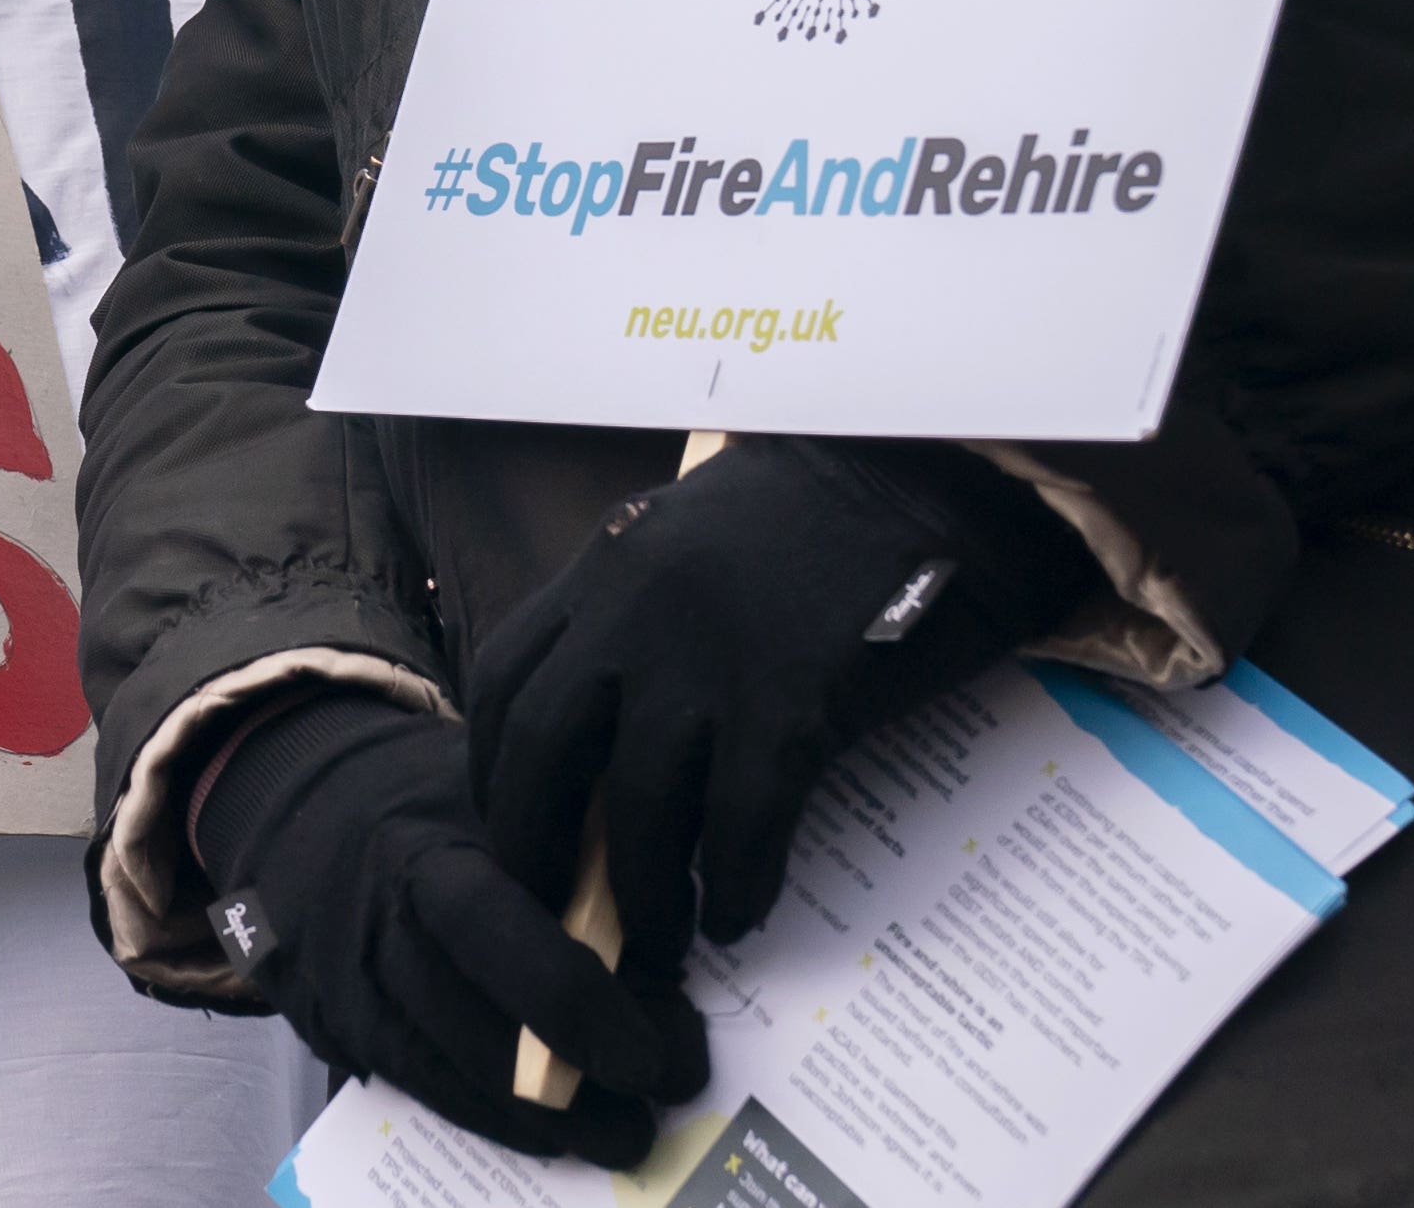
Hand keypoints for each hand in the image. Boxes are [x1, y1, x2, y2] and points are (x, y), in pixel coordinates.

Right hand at [194, 690, 703, 1164]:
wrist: (309, 813)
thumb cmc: (435, 804)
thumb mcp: (507, 792)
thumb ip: (580, 850)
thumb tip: (674, 935)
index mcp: (423, 851)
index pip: (489, 928)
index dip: (574, 1000)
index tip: (653, 1056)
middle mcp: (374, 927)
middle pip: (472, 1033)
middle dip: (580, 1092)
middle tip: (661, 1104)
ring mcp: (348, 988)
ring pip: (448, 1079)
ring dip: (546, 1122)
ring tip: (625, 1134)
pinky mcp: (339, 1031)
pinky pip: (420, 1091)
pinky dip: (492, 1119)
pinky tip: (552, 1130)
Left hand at [470, 437, 1095, 952]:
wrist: (920, 471)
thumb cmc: (811, 514)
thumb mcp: (682, 539)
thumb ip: (630, 615)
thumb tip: (603, 734)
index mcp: (601, 567)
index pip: (503, 678)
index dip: (492, 767)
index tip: (511, 823)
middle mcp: (633, 611)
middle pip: (544, 748)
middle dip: (536, 842)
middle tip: (553, 904)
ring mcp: (707, 654)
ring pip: (640, 802)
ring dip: (642, 891)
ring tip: (657, 942)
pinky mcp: (791, 697)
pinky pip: (744, 817)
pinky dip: (736, 880)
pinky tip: (740, 914)